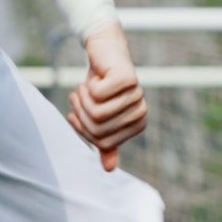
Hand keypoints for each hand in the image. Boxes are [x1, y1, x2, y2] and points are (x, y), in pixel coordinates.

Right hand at [67, 22, 147, 170]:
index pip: (101, 141)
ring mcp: (137, 94)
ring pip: (96, 111)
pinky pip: (97, 94)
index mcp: (137, 125)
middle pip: (98, 128)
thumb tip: (109, 170)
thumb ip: (106, 142)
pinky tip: (94, 77)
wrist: (103, 52)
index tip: (82, 111)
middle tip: (81, 97)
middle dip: (81, 112)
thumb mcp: (100, 116)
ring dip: (82, 99)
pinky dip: (87, 85)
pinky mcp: (127, 78)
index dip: (84, 128)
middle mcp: (141, 111)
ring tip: (86, 88)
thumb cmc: (101, 86)